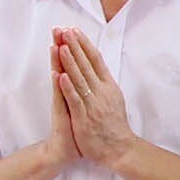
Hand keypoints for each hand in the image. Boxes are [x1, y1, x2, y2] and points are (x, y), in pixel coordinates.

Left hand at [53, 29, 134, 166]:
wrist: (119, 150)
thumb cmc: (114, 125)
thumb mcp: (114, 98)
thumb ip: (104, 83)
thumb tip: (97, 67)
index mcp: (109, 86)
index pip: (96, 59)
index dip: (84, 44)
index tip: (74, 30)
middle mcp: (102, 92)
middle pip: (86, 64)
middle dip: (74, 46)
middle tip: (64, 30)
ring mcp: (93, 104)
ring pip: (80, 79)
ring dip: (70, 61)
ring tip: (61, 45)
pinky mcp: (84, 118)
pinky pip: (75, 100)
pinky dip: (68, 87)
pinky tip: (60, 75)